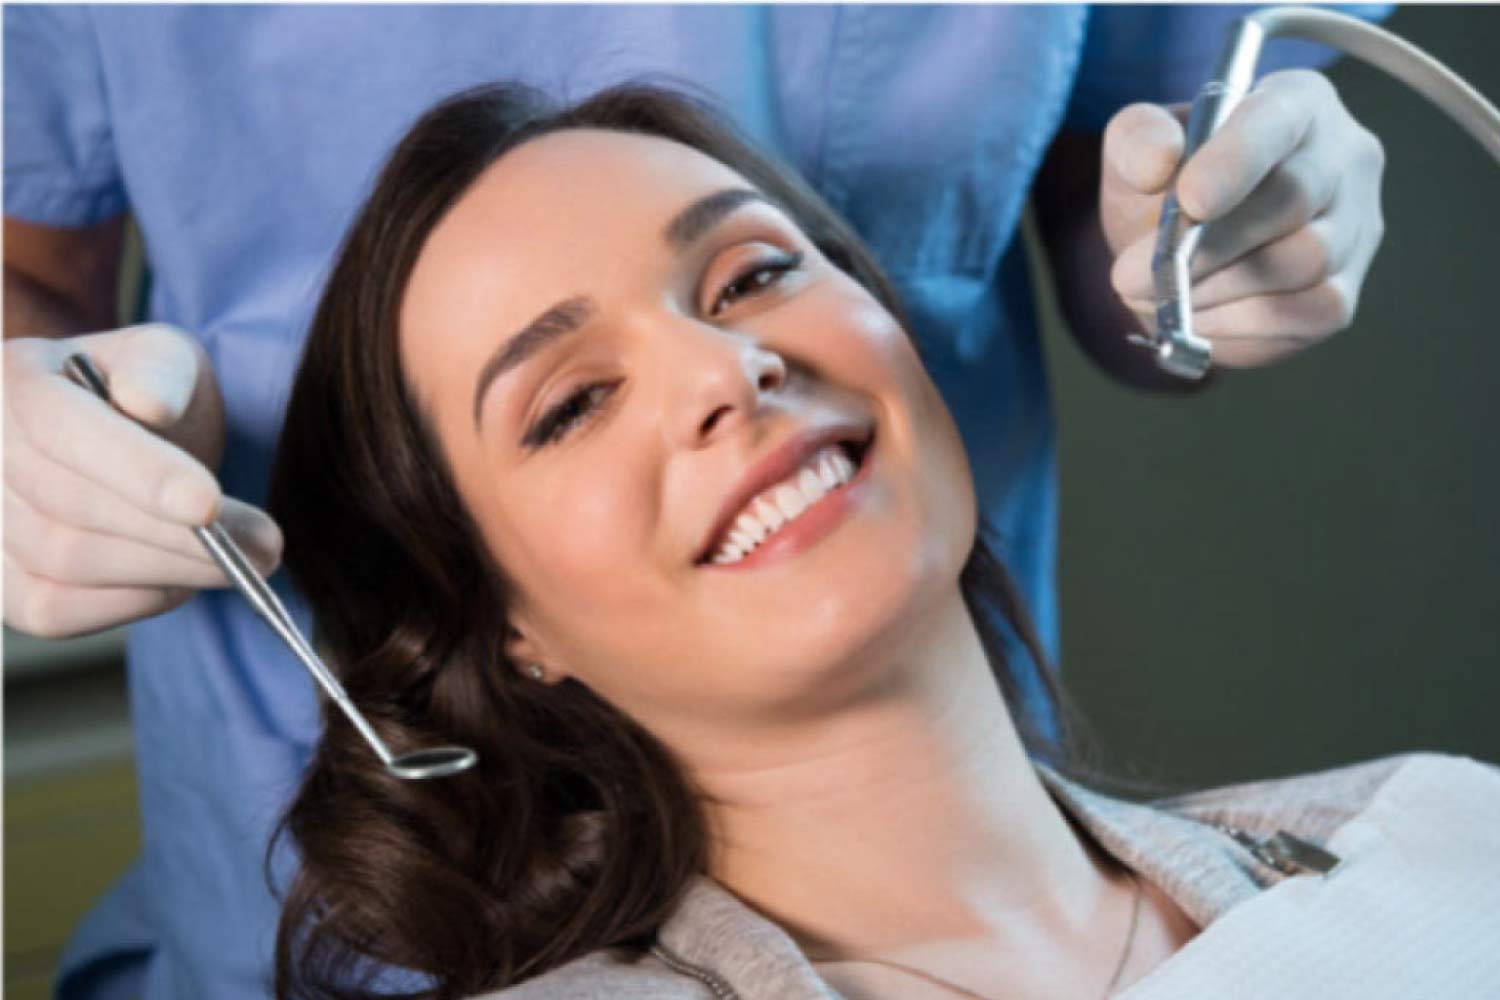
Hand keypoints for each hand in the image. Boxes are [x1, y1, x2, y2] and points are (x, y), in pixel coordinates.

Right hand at [4, 323, 282, 636]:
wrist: (119, 440)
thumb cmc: (146, 394)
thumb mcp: (167, 360)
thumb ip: (161, 371)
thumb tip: (148, 404)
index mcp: (15, 379)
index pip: (62, 428)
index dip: (137, 470)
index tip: (209, 504)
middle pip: (70, 509)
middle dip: (178, 535)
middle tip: (265, 546)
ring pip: (66, 565)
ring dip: (168, 571)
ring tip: (241, 562)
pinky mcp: (0, 584)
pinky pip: (55, 611)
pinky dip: (131, 601)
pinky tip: (181, 579)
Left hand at [1100, 69, 1385, 367]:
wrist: (1178, 251)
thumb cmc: (1166, 186)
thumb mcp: (1135, 151)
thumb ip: (1137, 141)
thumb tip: (1157, 162)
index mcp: (1294, 101)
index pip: (1279, 119)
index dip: (1237, 161)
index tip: (1190, 200)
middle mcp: (1342, 158)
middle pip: (1294, 199)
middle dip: (1207, 245)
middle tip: (1132, 275)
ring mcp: (1355, 229)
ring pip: (1304, 262)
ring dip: (1215, 288)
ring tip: (1158, 295)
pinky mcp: (1342, 294)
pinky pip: (1307, 313)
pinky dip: (1239, 324)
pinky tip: (1194, 319)